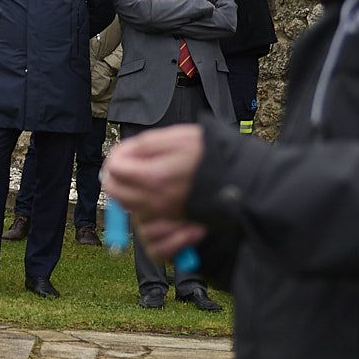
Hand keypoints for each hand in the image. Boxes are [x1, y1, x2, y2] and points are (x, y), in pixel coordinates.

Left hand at [103, 126, 208, 255]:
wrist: (243, 179)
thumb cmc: (212, 154)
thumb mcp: (179, 137)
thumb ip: (145, 144)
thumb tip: (122, 153)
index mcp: (153, 177)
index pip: (115, 168)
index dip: (117, 155)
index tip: (126, 150)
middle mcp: (154, 200)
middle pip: (115, 190)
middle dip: (116, 175)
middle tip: (126, 163)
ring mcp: (163, 214)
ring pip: (126, 205)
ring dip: (126, 190)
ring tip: (139, 175)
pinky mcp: (172, 221)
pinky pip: (142, 217)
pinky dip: (139, 206)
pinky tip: (149, 193)